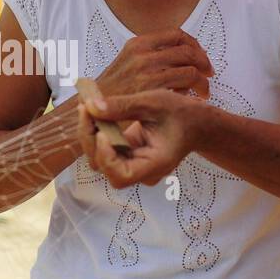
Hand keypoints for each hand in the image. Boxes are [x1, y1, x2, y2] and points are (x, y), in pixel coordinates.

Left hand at [78, 89, 199, 188]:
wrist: (193, 123)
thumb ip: (123, 106)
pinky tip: (92, 111)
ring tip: (87, 107)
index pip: (122, 175)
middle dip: (91, 139)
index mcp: (155, 165)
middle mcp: (141, 171)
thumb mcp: (154, 103)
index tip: (102, 132)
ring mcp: (132, 165)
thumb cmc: (180, 114)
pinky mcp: (125, 156)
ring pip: (100, 159)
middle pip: (105, 166)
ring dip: (89, 134)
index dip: (106, 158)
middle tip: (85, 108)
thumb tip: (91, 106)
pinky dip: (95, 131)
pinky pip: (104, 149)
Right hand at [96, 28, 212, 99]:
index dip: (194, 44)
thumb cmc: (111, 93)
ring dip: (203, 79)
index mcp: (137, 44)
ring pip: (190, 66)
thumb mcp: (125, 65)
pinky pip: (185, 82)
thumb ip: (148, 58)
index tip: (199, 56)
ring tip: (205, 90)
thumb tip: (176, 58)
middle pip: (187, 49)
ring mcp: (147, 70)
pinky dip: (195, 89)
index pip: (176, 34)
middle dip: (203, 61)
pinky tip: (195, 98)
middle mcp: (142, 53)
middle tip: (208, 73)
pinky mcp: (152, 88)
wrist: (93, 110)